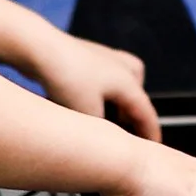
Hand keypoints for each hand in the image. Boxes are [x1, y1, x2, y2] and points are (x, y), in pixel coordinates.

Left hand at [33, 29, 159, 137]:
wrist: (40, 48)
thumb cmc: (67, 78)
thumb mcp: (88, 113)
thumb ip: (102, 129)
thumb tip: (103, 136)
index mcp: (129, 82)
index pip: (146, 112)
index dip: (151, 132)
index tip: (155, 147)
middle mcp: (122, 67)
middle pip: (137, 95)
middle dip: (133, 115)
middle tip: (129, 134)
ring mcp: (104, 58)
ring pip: (121, 84)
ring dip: (116, 103)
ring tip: (105, 118)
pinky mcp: (86, 56)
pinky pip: (102, 79)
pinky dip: (98, 93)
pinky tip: (80, 102)